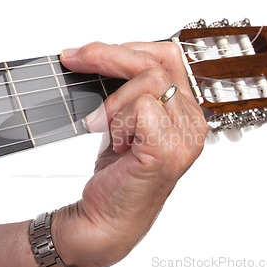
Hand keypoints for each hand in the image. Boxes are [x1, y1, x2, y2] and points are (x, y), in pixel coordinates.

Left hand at [53, 42, 207, 266]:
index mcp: (185, 109)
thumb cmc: (117, 173)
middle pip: (157, 62)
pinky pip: (141, 106)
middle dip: (108, 55)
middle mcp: (192, 121)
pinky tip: (116, 142)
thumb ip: (127, 88)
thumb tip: (98, 53)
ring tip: (103, 127)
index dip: (127, 47)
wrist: (105, 219)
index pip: (166, 56)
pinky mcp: (169, 149)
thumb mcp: (124, 119)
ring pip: (148, 81)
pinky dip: (118, 119)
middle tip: (73, 59)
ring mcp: (186, 137)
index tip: (87, 52)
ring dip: (113, 101)